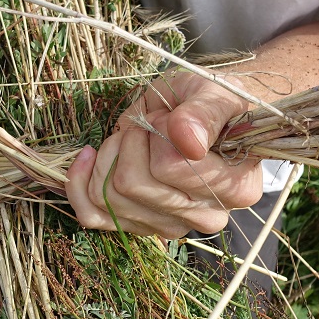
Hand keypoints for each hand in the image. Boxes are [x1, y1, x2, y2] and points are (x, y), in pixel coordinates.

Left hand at [65, 74, 262, 237]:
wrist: (197, 114)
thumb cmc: (210, 102)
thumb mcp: (214, 92)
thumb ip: (204, 113)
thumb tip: (188, 141)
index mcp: (236, 188)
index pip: (171, 168)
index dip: (160, 132)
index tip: (172, 116)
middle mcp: (205, 217)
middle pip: (132, 185)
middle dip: (132, 140)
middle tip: (151, 123)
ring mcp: (169, 226)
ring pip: (108, 197)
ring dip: (112, 154)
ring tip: (136, 135)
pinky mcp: (137, 226)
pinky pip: (91, 214)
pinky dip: (81, 181)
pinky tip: (90, 155)